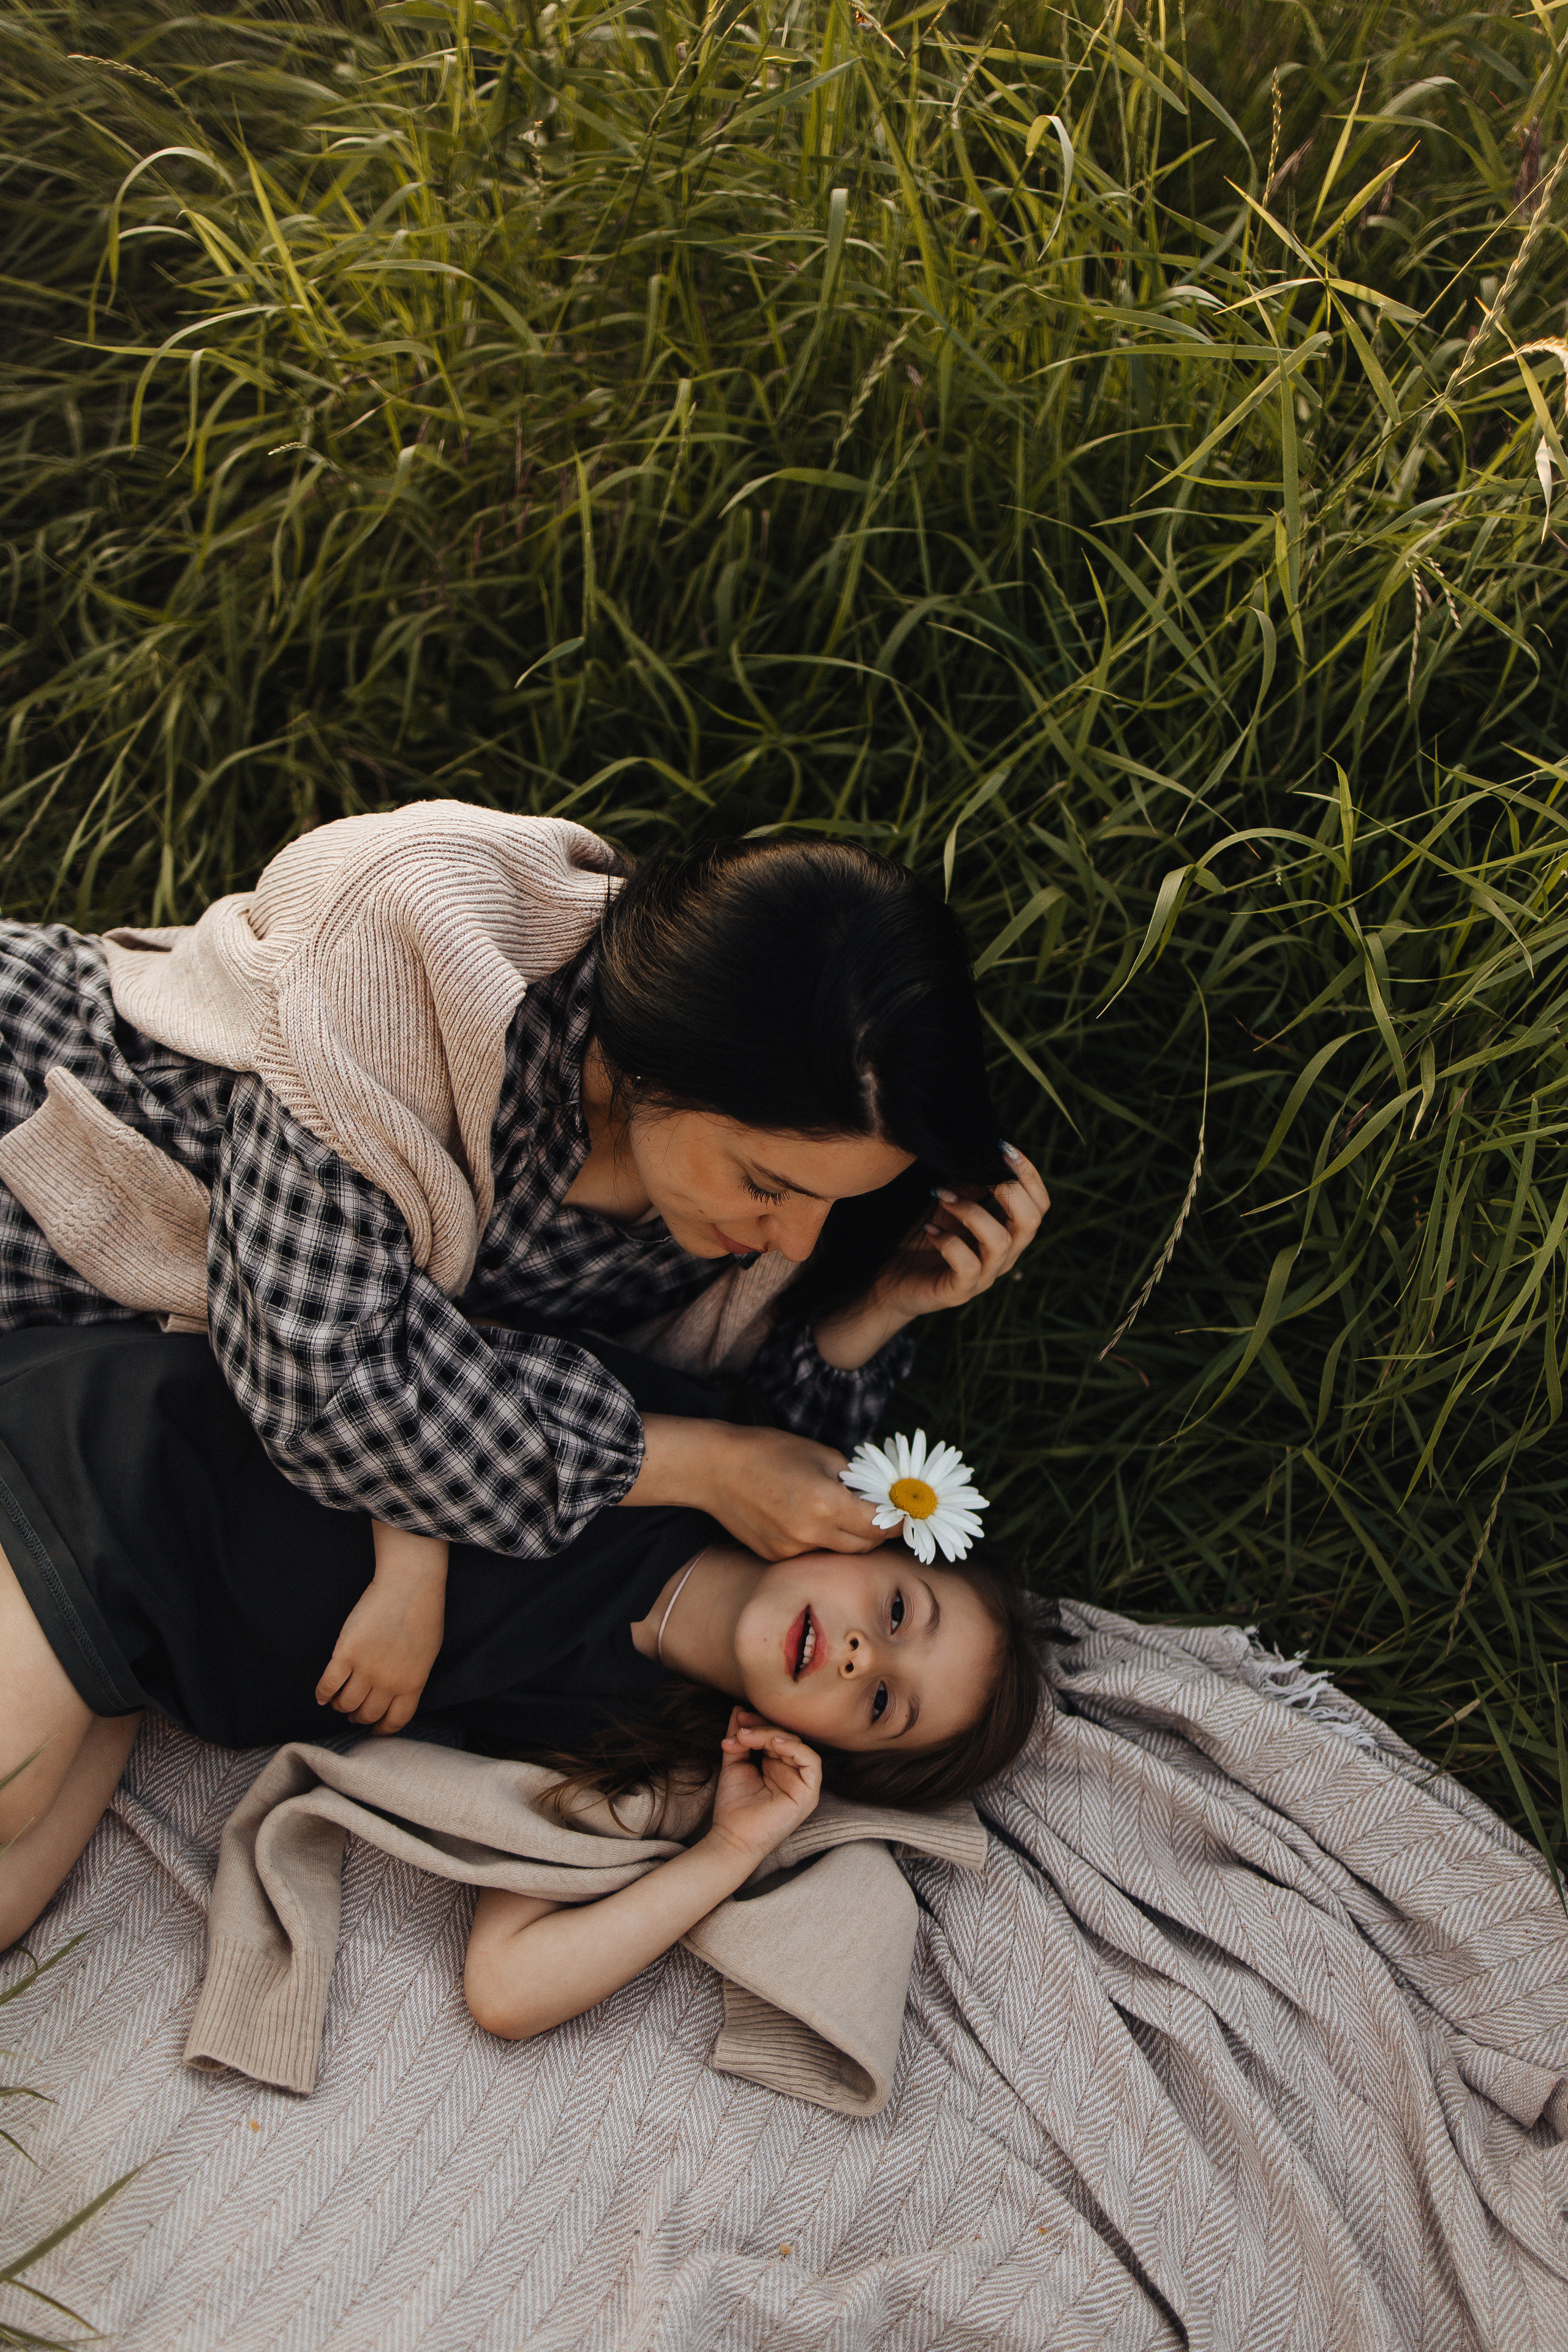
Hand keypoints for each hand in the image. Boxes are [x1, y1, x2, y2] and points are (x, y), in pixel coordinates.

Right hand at [315, 1566, 445, 1735]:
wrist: (408, 1585)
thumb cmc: (422, 1615)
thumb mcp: (426, 1655)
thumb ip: (411, 1678)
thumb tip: (394, 1694)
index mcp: (412, 1683)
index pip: (394, 1720)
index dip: (381, 1729)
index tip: (374, 1729)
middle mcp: (388, 1682)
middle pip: (367, 1714)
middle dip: (359, 1717)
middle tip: (353, 1712)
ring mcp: (365, 1668)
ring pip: (345, 1704)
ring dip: (340, 1706)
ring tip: (338, 1702)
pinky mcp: (345, 1654)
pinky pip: (328, 1685)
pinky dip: (323, 1694)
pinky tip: (322, 1696)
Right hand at [702, 1423, 885, 1558]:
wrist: (715, 1469)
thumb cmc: (768, 1451)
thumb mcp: (821, 1454)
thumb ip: (853, 1480)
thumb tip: (877, 1498)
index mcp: (826, 1503)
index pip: (878, 1526)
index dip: (896, 1523)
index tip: (903, 1516)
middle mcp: (810, 1533)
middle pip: (862, 1546)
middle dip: (876, 1533)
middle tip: (880, 1515)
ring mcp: (791, 1549)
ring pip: (836, 1552)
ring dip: (846, 1537)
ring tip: (836, 1511)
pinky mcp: (775, 1557)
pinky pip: (810, 1553)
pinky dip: (819, 1540)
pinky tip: (805, 1517)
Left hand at [707, 1707, 821, 1867]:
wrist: (731, 1837)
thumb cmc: (733, 1805)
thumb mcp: (734, 1763)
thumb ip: (739, 1739)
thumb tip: (738, 1709)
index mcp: (777, 1766)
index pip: (775, 1735)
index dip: (759, 1723)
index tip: (738, 1718)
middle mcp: (792, 1773)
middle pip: (786, 1737)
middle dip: (763, 1727)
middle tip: (741, 1726)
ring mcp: (802, 1784)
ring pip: (797, 1745)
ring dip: (772, 1735)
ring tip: (748, 1736)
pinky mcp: (808, 1794)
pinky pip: (811, 1762)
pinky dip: (795, 1748)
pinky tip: (774, 1744)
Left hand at [815, 1143, 1050, 1366]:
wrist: (891, 1279)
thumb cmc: (924, 1234)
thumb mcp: (950, 1202)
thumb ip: (970, 1182)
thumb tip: (980, 1148)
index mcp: (1007, 1231)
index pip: (1039, 1204)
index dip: (1028, 1174)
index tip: (1003, 1147)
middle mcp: (1003, 1255)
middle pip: (1032, 1222)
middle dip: (1011, 1191)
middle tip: (979, 1172)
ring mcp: (983, 1276)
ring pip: (1000, 1242)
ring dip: (971, 1211)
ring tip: (941, 1196)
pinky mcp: (959, 1291)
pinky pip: (967, 1265)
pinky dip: (948, 1242)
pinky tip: (928, 1229)